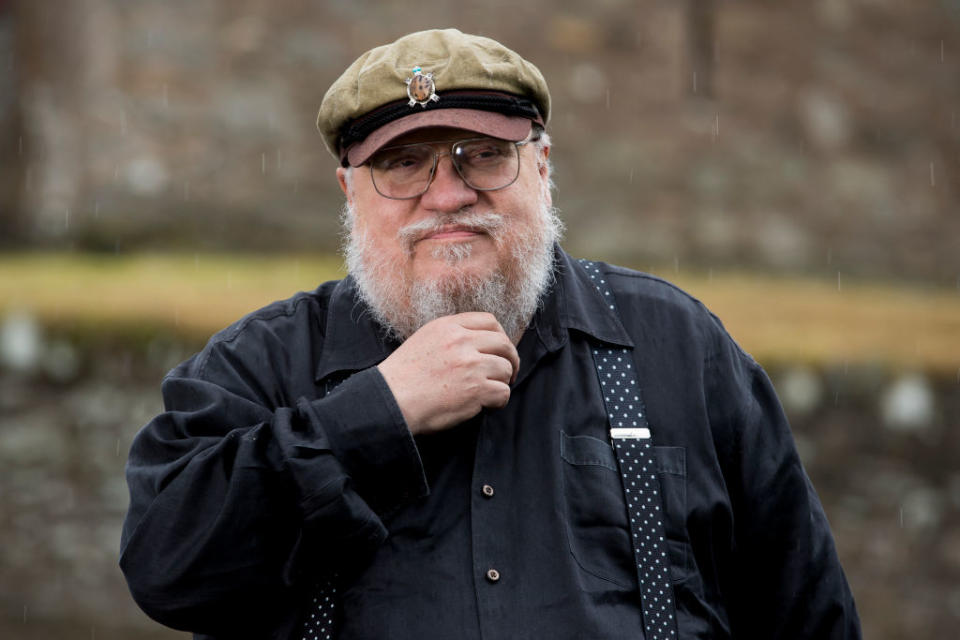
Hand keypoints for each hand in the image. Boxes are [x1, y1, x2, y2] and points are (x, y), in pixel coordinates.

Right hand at [377, 312, 519, 434]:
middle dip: (511, 359)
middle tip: (507, 373)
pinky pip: (503, 392)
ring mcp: (470, 365)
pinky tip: (486, 406)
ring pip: (505, 369)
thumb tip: (478, 342)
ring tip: (489, 393)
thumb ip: (450, 336)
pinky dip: (498, 402)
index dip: (500, 335)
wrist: (390, 401)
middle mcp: (461, 341)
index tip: (499, 350)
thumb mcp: (424, 340)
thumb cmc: (403, 377)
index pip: (489, 320)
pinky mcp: (476, 389)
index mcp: (448, 327)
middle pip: (504, 343)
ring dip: (502, 382)